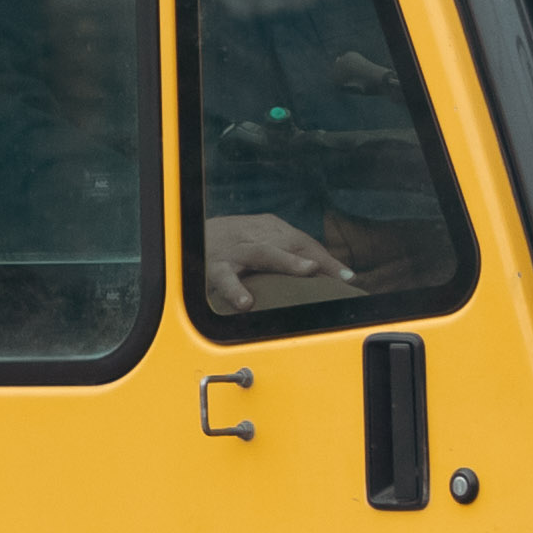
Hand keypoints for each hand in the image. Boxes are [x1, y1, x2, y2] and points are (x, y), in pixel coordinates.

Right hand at [201, 212, 352, 308]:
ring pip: (261, 252)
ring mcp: (235, 250)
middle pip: (287, 241)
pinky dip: (235, 290)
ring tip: (306, 271)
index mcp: (268, 229)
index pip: (303, 242)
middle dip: (309, 255)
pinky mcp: (213, 267)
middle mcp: (253, 236)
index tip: (348, 278)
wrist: (183, 234)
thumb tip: (332, 278)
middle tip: (325, 269)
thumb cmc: (231, 246)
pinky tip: (246, 303)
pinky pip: (224, 278)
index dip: (325, 259)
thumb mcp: (260, 245)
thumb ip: (289, 259)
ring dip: (285, 261)